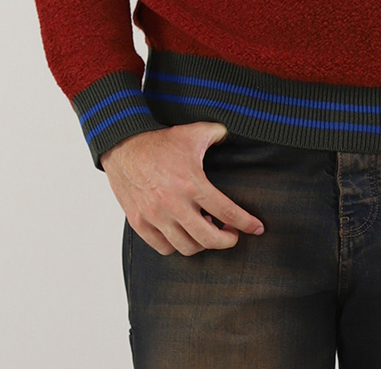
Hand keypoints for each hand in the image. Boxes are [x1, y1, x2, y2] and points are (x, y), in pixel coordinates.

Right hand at [100, 122, 265, 255]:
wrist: (123, 145)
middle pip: (209, 239)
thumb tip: (234, 134)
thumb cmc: (159, 141)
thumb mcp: (194, 132)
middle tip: (232, 234)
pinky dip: (177, 245)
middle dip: (227, 241)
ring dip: (202, 243)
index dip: (246, 223)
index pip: (227, 212)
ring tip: (206, 229)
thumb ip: (218, 133)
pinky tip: (183, 232)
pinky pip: (164, 248)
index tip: (257, 228)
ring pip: (187, 248)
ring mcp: (155, 216)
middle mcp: (174, 204)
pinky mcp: (140, 223)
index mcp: (192, 183)